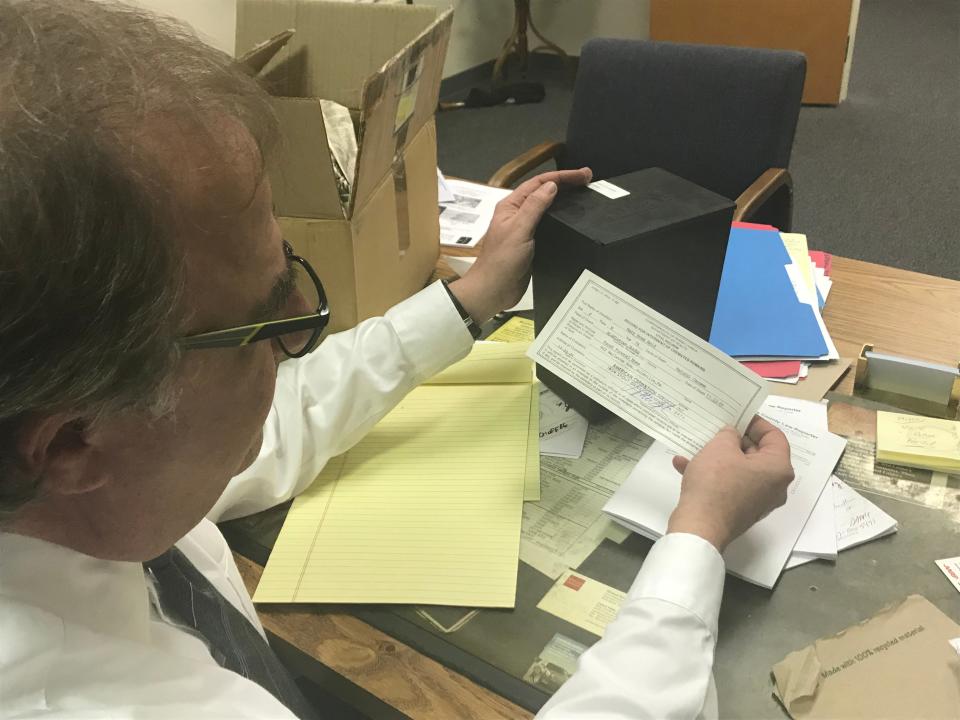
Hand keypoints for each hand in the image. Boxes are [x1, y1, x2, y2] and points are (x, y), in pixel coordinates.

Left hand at [448, 167, 592, 323]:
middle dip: (565, 183)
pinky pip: (547, 225)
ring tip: (582, 194)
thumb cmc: (501, 261)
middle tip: (587, 180)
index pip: (539, 183)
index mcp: (510, 206)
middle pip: (543, 191)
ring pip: (546, 207)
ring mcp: (523, 228)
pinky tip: (570, 219)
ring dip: (563, 199)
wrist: (494, 290)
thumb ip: (534, 206)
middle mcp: (517, 214)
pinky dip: (560, 218)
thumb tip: (551, 186)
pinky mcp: (530, 243)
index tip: (583, 175)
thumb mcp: (519, 229)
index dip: (562, 176)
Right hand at [666, 417, 794, 552]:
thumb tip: (732, 435)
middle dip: (735, 440)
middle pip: (758, 454)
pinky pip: (729, 485)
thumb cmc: (715, 482)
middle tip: (717, 428)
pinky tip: (684, 465)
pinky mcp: (740, 510)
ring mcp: (757, 501)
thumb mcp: (720, 448)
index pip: (775, 436)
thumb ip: (729, 434)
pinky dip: (712, 475)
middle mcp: (774, 486)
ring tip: (697, 445)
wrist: (700, 527)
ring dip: (718, 457)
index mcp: (778, 469)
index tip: (738, 415)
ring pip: (740, 470)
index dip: (755, 422)